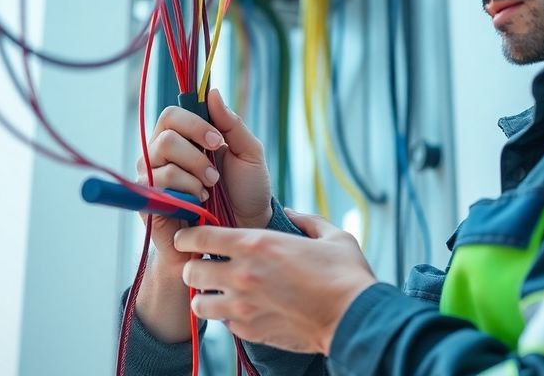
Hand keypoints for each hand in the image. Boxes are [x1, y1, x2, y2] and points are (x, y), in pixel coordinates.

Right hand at [133, 88, 271, 342]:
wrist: (241, 232)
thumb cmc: (245, 193)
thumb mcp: (248, 153)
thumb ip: (231, 123)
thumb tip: (212, 92)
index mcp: (185, 139)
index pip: (172, 115)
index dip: (193, 123)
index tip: (217, 140)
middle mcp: (162, 155)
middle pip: (165, 135)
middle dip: (196, 154)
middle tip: (215, 174)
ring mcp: (152, 177)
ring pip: (161, 158)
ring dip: (194, 175)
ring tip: (209, 191)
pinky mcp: (147, 200)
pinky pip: (157, 183)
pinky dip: (184, 191)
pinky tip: (197, 204)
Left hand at [175, 210, 376, 353]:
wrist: (355, 318)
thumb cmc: (346, 275)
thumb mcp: (331, 236)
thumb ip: (307, 220)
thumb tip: (292, 212)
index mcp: (256, 244)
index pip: (200, 237)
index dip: (189, 236)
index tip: (188, 238)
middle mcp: (242, 275)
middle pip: (191, 271)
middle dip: (193, 267)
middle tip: (204, 266)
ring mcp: (243, 306)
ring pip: (199, 303)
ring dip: (205, 296)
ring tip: (218, 293)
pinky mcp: (251, 331)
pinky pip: (223, 323)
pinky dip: (227, 316)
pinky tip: (242, 309)